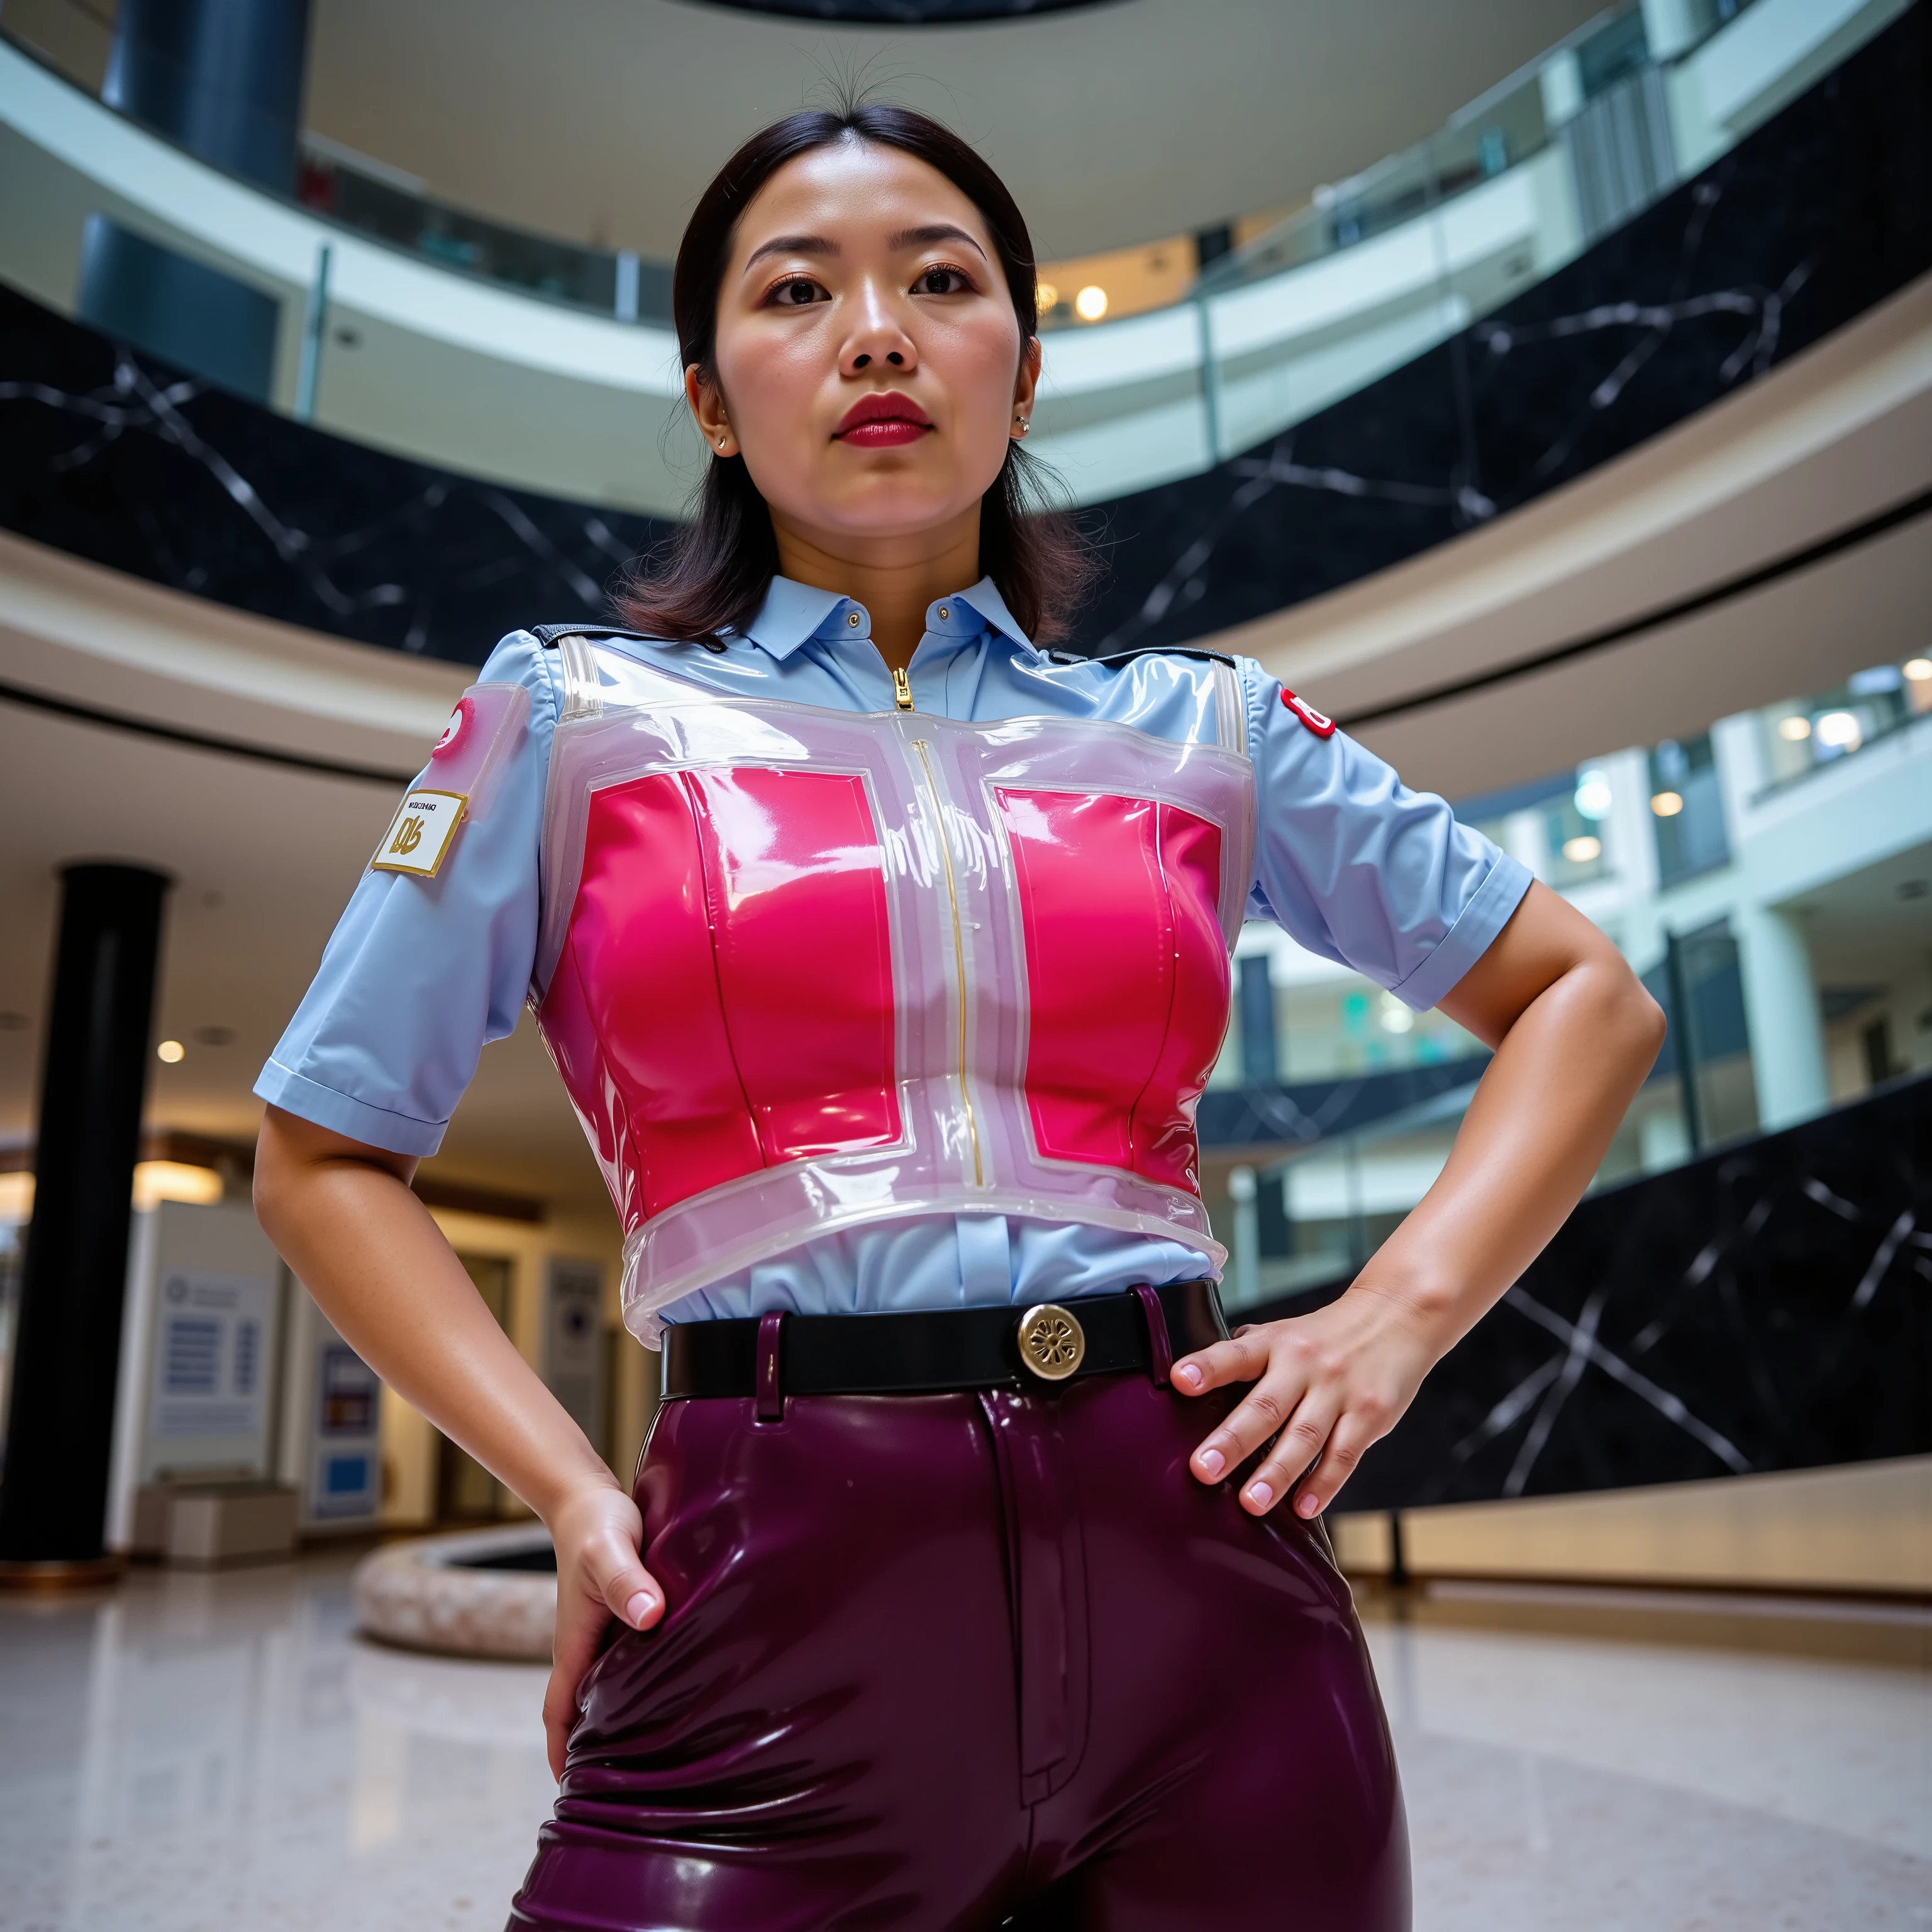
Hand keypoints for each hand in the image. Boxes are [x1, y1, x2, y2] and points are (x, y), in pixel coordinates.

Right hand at [541, 1480, 663, 1779]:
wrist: (589, 1497)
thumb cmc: (599, 1524)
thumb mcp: (612, 1551)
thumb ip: (629, 1580)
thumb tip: (650, 1616)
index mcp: (574, 1643)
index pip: (560, 1711)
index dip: (563, 1752)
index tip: (572, 1791)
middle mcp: (584, 1646)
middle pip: (583, 1710)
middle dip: (593, 1749)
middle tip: (620, 1789)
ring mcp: (601, 1633)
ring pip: (605, 1689)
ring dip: (618, 1719)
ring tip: (652, 1755)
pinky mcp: (622, 1618)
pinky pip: (624, 1664)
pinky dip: (637, 1686)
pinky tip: (670, 1692)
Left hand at [1171, 1284, 1441, 1518]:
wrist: (1397, 1316)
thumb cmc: (1327, 1336)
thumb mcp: (1283, 1334)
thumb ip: (1247, 1357)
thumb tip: (1195, 1381)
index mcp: (1274, 1343)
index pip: (1234, 1354)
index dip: (1206, 1367)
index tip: (1179, 1381)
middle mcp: (1303, 1364)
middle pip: (1265, 1406)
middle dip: (1232, 1441)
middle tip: (1203, 1470)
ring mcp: (1339, 1390)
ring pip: (1304, 1436)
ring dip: (1276, 1473)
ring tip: (1251, 1502)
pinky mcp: (1371, 1414)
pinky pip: (1344, 1454)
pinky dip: (1324, 1484)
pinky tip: (1303, 1507)